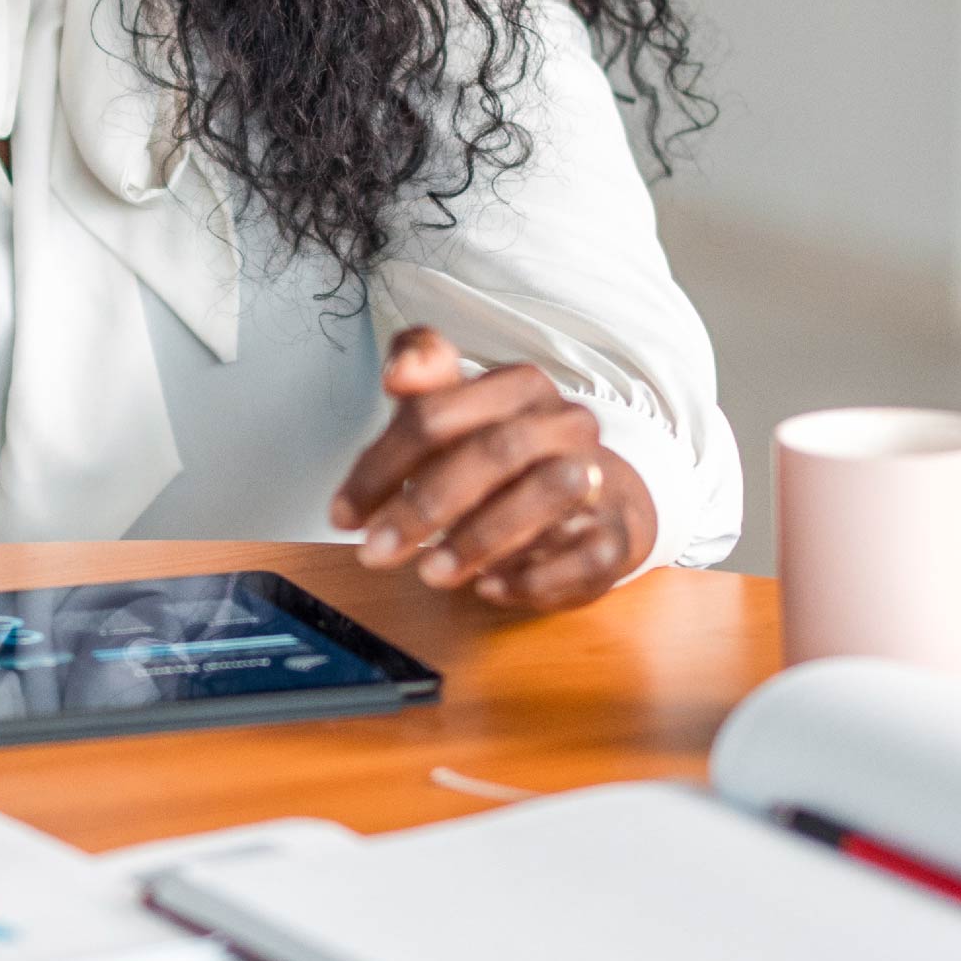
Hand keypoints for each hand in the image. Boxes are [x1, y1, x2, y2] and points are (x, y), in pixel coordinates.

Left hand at [329, 326, 659, 611]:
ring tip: (431, 574)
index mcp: (518, 386)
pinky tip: (490, 587)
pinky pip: (585, 554)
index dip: (381, 465)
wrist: (601, 493)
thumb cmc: (506, 454)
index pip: (437, 414)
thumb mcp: (457, 411)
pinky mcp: (616, 534)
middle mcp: (563, 425)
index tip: (343, 514)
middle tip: (375, 551)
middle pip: (494, 451)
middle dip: (425, 505)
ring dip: (480, 539)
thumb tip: (398, 373)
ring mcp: (597, 477)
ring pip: (546, 495)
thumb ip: (422, 378)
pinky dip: (534, 575)